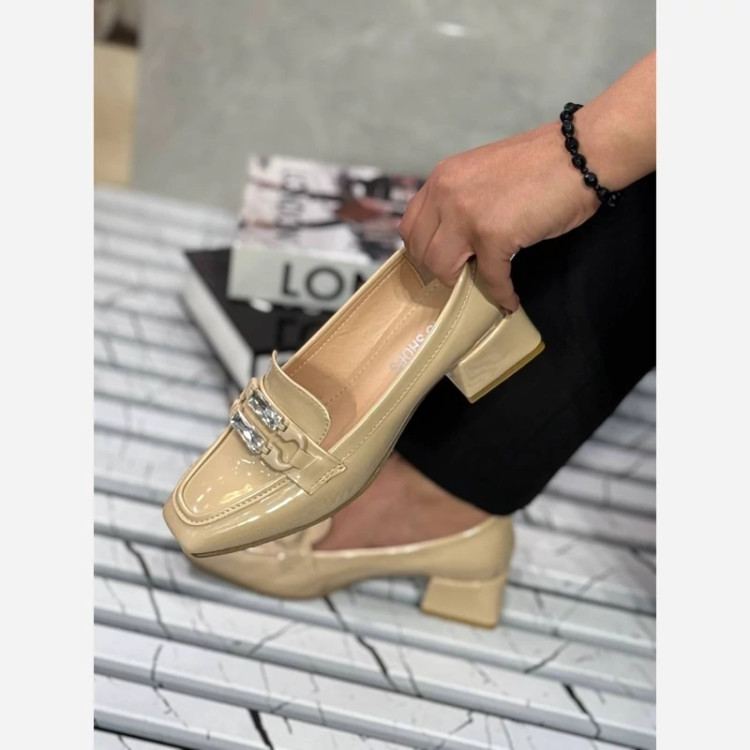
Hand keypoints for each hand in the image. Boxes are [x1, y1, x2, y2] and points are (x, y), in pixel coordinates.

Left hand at [399, 122, 597, 311]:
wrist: (582, 153)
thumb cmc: (542, 164)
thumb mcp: (482, 173)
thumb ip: (460, 199)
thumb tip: (453, 237)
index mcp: (442, 178)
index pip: (410, 226)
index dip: (423, 250)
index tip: (441, 261)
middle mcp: (446, 194)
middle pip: (421, 251)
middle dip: (441, 271)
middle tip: (462, 277)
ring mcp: (468, 215)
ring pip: (443, 269)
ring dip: (462, 283)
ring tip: (483, 285)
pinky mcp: (494, 235)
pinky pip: (489, 278)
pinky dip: (501, 294)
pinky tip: (509, 299)